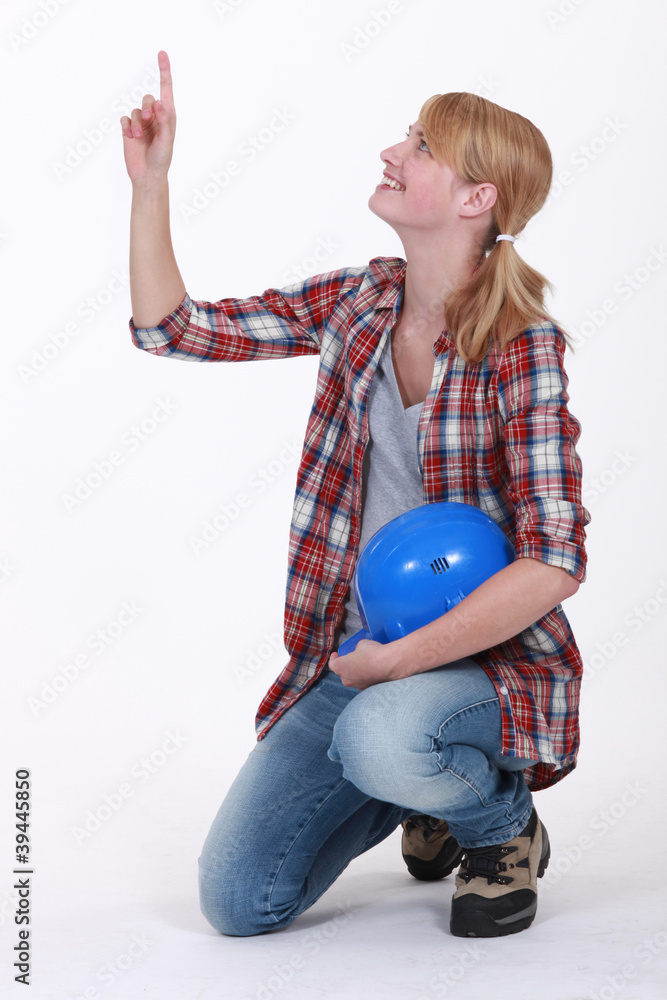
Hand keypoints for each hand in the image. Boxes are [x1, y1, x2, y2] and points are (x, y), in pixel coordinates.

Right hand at [120, 50, 175, 182]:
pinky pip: (124, 118)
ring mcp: (141, 122)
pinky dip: (127, 126)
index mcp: (168, 116)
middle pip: (147, 98)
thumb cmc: (162, 159)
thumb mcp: (167, 141)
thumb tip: (161, 103)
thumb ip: (165, 122)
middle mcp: (154, 116)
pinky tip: (131, 136)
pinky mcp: (129, 129)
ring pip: (135, 110)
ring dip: (136, 122)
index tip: (162, 53)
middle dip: (147, 107)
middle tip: (148, 119)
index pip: (166, 89)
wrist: (147, 175)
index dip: (164, 71)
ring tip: (139, 135)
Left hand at [329, 639, 399, 689]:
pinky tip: (373, 670)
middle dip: (346, 666)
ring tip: (364, 664)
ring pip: (354, 679)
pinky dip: (366, 677)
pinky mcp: (368, 689)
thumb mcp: (361, 644)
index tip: (336, 654)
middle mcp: (346, 679)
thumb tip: (360, 651)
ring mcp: (357, 686)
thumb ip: (357, 649)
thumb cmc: (371, 653)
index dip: (333, 658)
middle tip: (352, 658)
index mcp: (340, 667)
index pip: (332, 664)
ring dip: (356, 673)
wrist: (388, 665)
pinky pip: (364, 682)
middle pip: (343, 673)